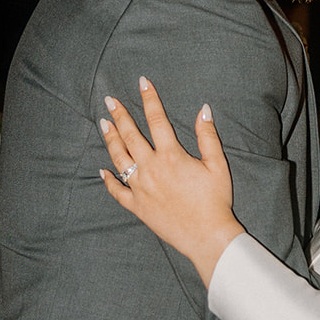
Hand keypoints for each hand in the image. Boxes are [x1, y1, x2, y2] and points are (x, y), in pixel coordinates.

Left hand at [99, 78, 242, 284]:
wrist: (207, 236)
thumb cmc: (215, 200)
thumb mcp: (217, 165)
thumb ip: (207, 136)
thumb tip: (203, 109)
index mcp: (171, 156)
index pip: (156, 120)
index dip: (149, 99)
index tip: (142, 82)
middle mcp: (151, 169)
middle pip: (131, 136)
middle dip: (120, 115)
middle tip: (109, 100)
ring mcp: (140, 189)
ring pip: (119, 159)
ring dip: (110, 140)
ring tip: (103, 124)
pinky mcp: (137, 207)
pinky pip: (117, 191)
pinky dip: (108, 180)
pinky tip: (102, 170)